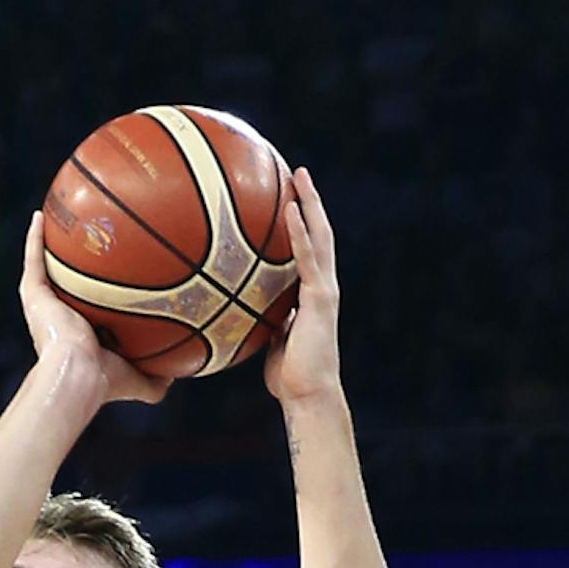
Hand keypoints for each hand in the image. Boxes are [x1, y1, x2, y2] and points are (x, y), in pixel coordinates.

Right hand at [19, 212, 169, 410]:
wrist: (78, 376)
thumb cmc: (107, 380)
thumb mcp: (140, 380)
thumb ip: (159, 378)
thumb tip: (183, 372)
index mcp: (80, 335)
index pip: (90, 308)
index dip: (99, 291)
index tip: (113, 273)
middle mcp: (60, 318)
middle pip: (68, 283)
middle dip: (75, 264)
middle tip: (88, 238)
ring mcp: (44, 306)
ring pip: (46, 267)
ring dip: (48, 244)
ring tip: (58, 217)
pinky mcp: (33, 297)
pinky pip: (33, 260)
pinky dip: (34, 238)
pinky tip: (40, 215)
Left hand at [262, 168, 341, 407]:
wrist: (307, 394)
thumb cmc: (288, 375)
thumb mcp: (271, 339)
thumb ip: (266, 319)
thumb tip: (244, 309)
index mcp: (312, 293)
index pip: (309, 249)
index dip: (302, 222)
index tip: (290, 198)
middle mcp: (323, 285)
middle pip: (319, 233)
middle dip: (310, 201)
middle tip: (298, 173)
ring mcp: (324, 289)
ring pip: (320, 237)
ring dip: (311, 204)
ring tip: (299, 177)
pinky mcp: (321, 297)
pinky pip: (308, 258)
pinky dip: (300, 232)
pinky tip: (290, 210)